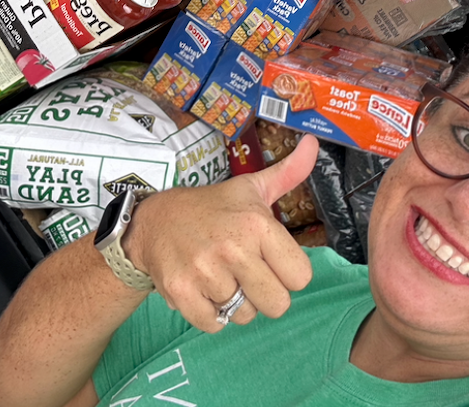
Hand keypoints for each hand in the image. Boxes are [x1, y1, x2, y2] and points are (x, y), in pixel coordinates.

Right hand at [123, 133, 319, 331]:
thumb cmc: (213, 207)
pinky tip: (204, 287)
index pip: (300, 277)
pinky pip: (215, 325)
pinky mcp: (182, 293)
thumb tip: (313, 143)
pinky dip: (211, 313)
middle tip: (246, 271)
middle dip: (264, 292)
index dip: (287, 271)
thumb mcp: (252, 187)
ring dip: (235, 302)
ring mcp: (206, 273)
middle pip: (278, 304)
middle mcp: (234, 248)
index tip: (269, 258)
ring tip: (221, 275)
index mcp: (257, 224)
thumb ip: (288, 172)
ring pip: (245, 316)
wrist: (155, 220)